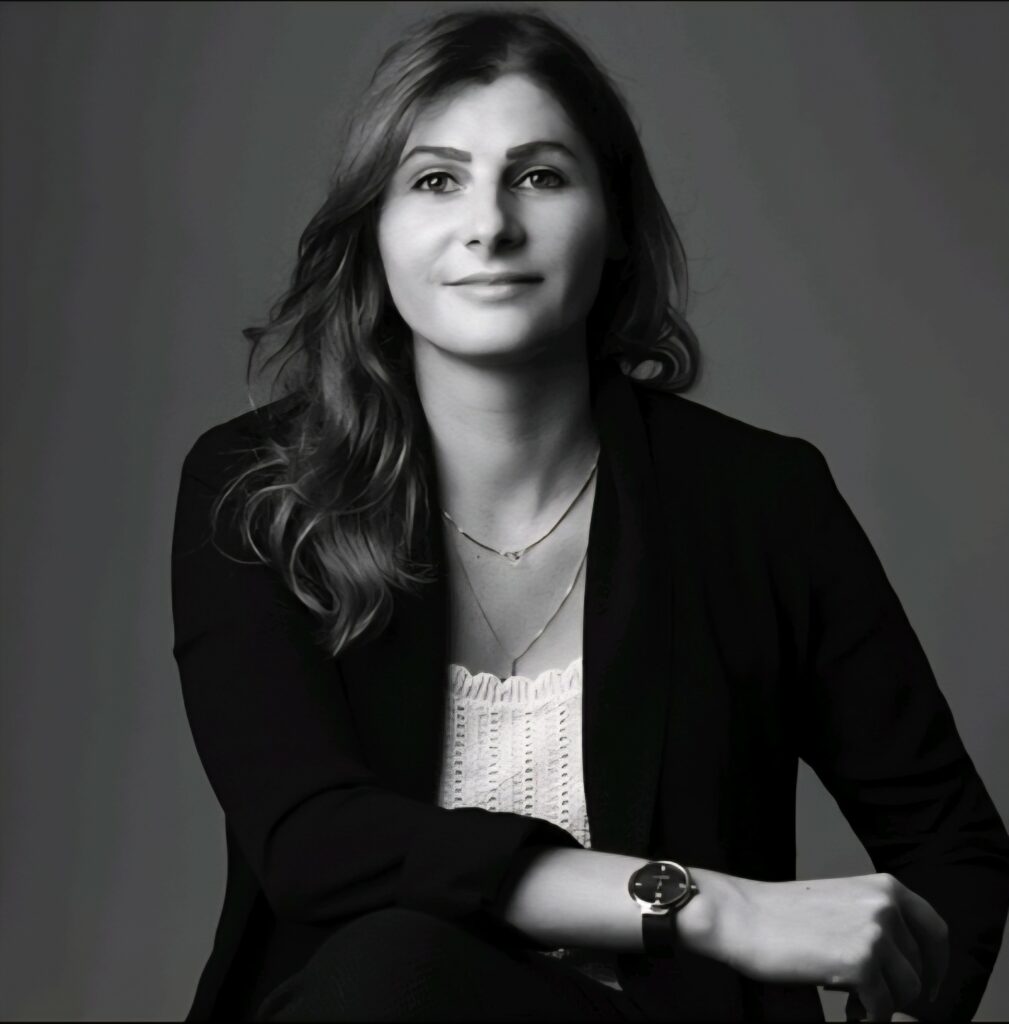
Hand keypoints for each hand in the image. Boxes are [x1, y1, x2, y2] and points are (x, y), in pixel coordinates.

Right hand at [692, 869, 947, 1021]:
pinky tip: (843, 1009)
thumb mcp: (841, 902)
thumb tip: (907, 966)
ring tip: (850, 1002)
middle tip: (872, 1000)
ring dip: (882, 1004)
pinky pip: (883, 1008)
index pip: (935, 931)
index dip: (936, 965)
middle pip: (921, 968)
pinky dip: (866, 1015)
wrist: (740, 916)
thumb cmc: (781, 914)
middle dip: (901, 991)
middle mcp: (886, 905)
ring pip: (907, 991)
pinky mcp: (860, 963)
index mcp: (884, 887)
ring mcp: (876, 933)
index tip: (926, 986)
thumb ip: (876, 920)